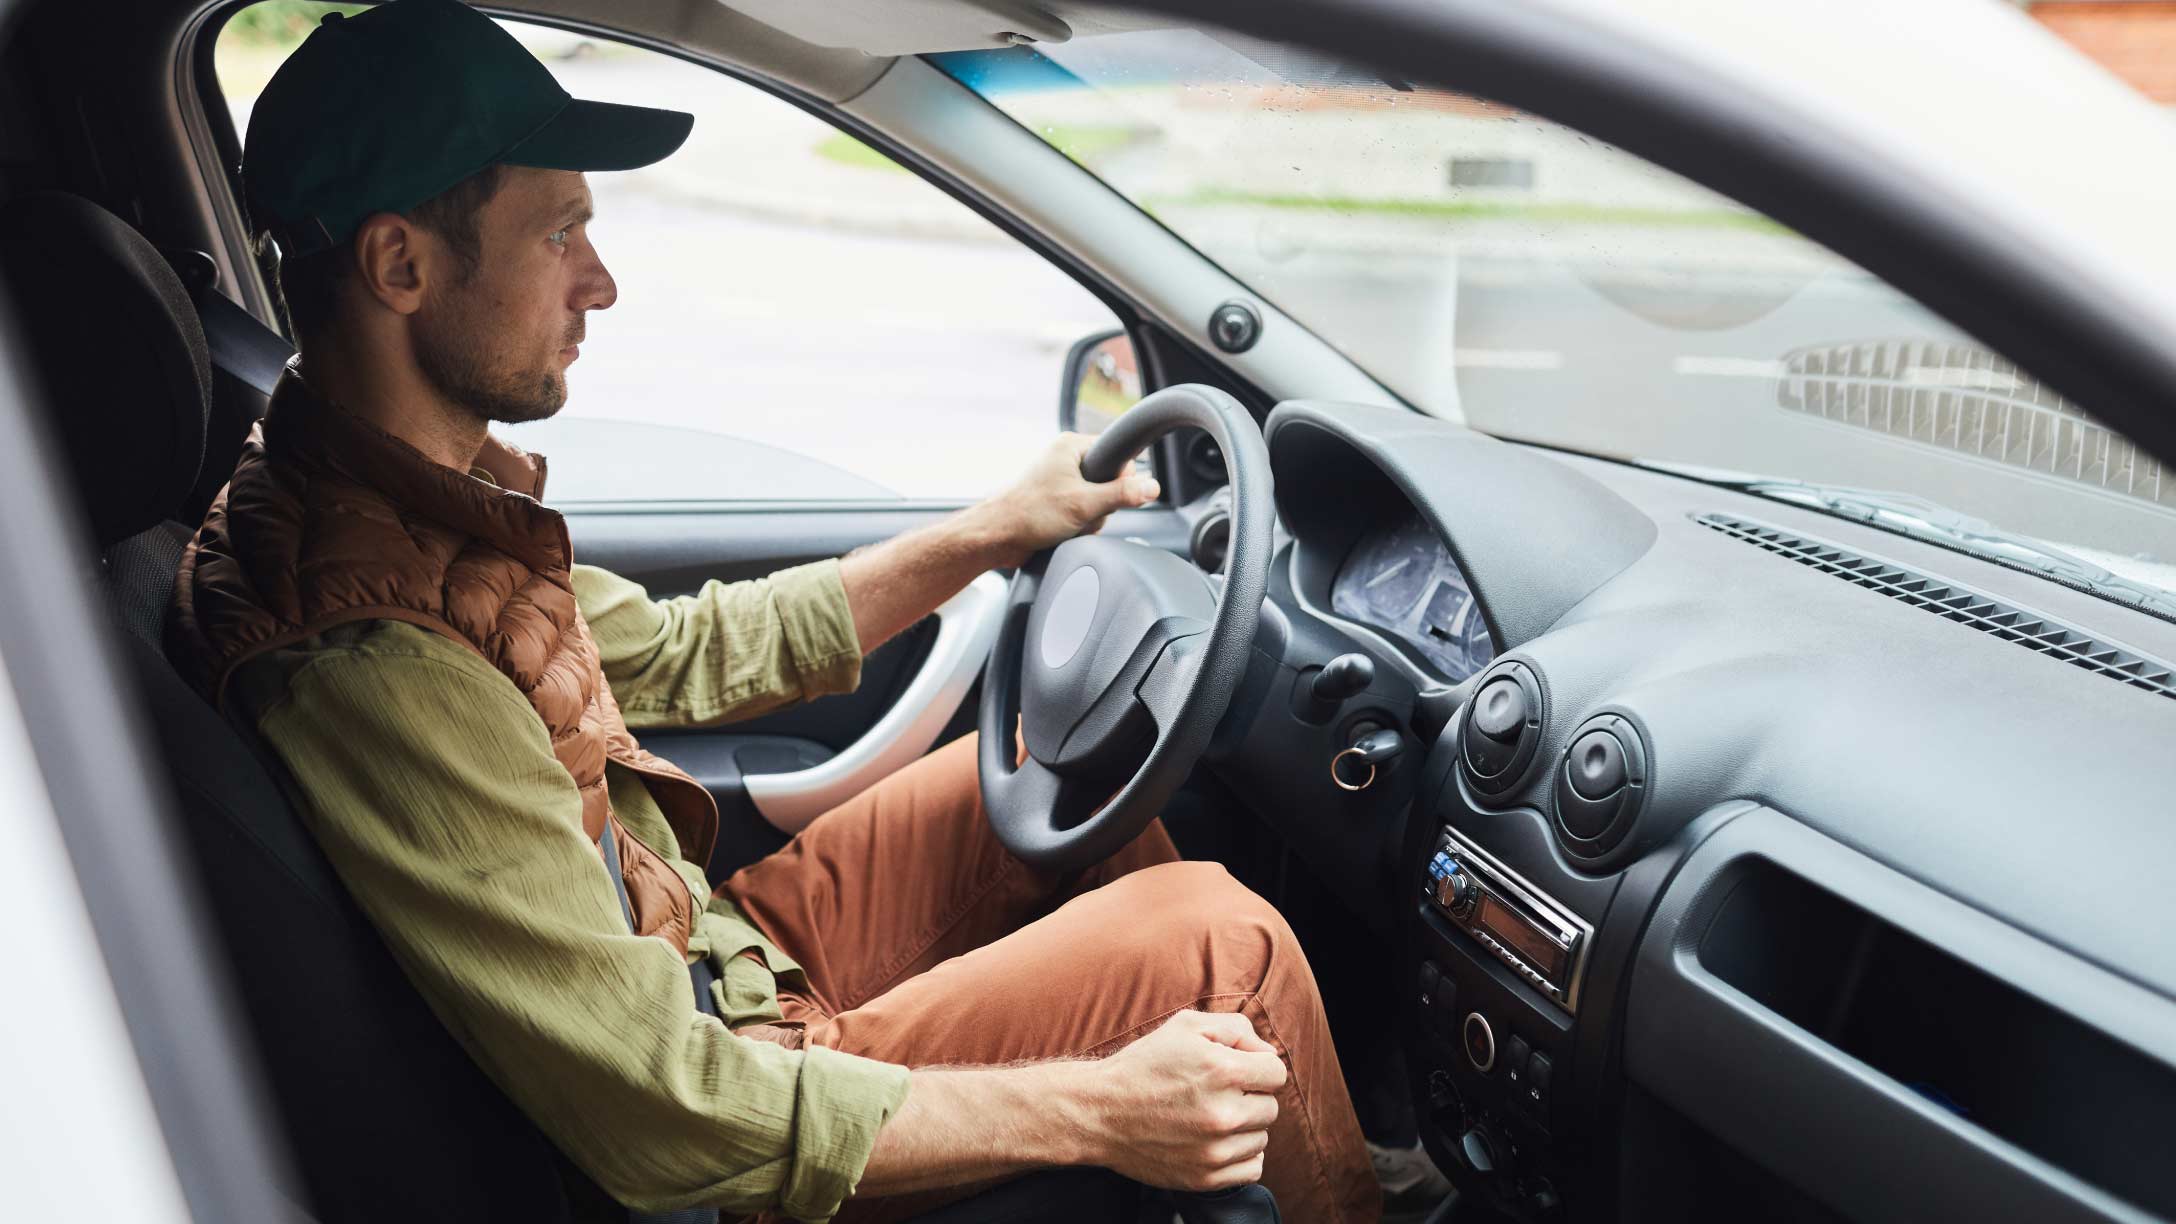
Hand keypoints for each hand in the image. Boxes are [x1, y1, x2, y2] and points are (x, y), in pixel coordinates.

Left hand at [979, 432, 1160, 567]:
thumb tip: (1152, 487)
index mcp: (1070, 446)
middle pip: (1109, 482)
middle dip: (1101, 505)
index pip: (1117, 453)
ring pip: (1097, 501)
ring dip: (1090, 519)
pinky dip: (1079, 525)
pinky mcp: (1056, 501)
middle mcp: (1065, 460)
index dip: (1121, 478)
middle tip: (1082, 512)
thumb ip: (1122, 494)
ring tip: (1068, 523)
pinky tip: (1064, 530)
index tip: (1110, 494)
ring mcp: (1060, 481)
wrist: (997, 537)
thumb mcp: (1084, 504)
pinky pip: (1083, 512)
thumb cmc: (1030, 514)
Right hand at [1076, 1010, 1287, 1191]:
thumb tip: (1267, 1052)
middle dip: (1250, 1096)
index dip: (1257, 1066)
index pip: (1276, 1072)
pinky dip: (1240, 1155)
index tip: (1236, 1070)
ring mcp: (1214, 1150)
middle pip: (1271, 1107)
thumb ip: (1236, 1029)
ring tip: (1208, 1115)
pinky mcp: (1205, 1177)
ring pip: (1261, 1138)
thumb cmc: (1143, 1064)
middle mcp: (1223, 1113)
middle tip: (1216, 1093)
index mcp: (1222, 1071)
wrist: (1099, 1112)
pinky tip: (1215, 1141)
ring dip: (1244, 1127)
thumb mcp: (1185, 1026)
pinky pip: (1252, 1168)